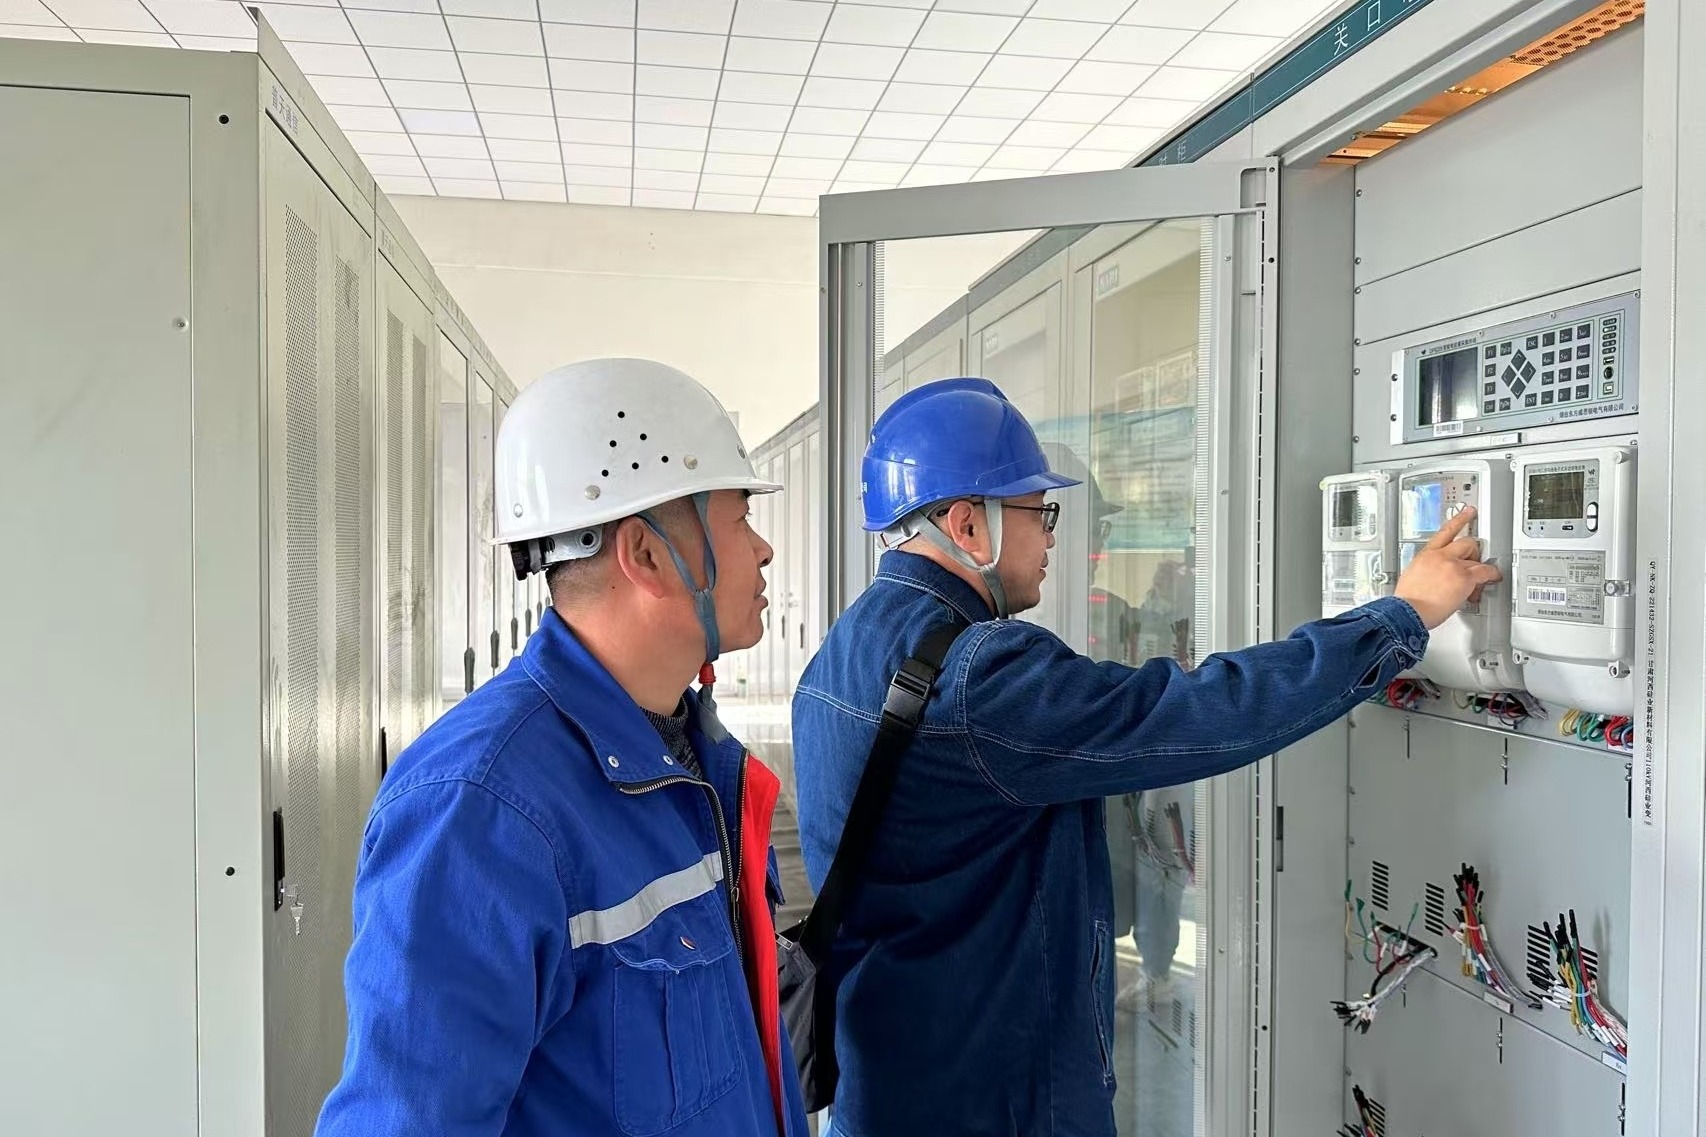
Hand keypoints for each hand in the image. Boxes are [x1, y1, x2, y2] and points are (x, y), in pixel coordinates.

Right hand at [1393, 506, 1503, 628]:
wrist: (1407, 612)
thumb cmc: (1408, 601)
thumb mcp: (1412, 577)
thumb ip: (1426, 570)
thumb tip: (1434, 576)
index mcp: (1426, 554)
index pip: (1445, 531)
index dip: (1459, 519)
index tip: (1468, 512)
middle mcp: (1440, 556)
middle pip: (1465, 542)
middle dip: (1472, 551)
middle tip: (1474, 560)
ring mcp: (1453, 565)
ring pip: (1476, 557)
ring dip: (1480, 566)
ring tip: (1482, 576)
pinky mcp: (1464, 577)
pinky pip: (1485, 572)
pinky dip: (1492, 575)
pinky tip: (1494, 578)